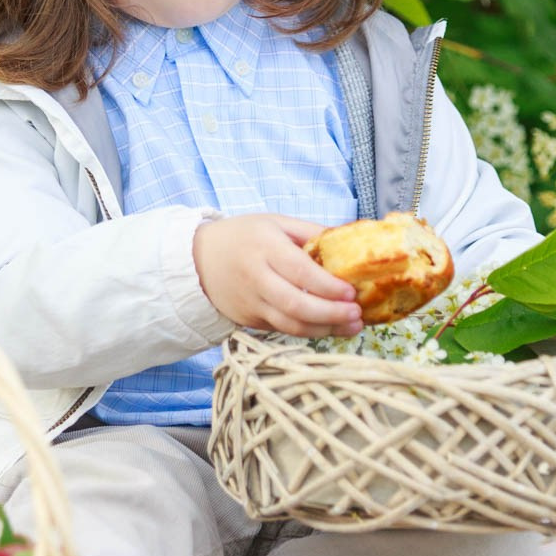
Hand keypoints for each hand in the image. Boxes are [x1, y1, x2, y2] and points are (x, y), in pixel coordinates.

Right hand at [193, 214, 362, 337]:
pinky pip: (282, 329)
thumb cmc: (244, 237)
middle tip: (357, 315)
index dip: (328, 286)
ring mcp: (250, 303)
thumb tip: (351, 244)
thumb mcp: (276, 223)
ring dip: (324, 329)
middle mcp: (256, 278)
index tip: (352, 292)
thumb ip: (311, 233)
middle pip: (296, 304)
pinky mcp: (248, 320)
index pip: (300, 271)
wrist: (199, 260)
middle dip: (331, 314)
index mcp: (265, 247)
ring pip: (290, 325)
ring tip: (351, 327)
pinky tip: (329, 328)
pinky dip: (308, 332)